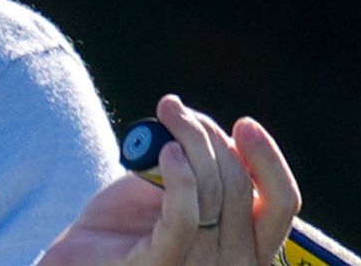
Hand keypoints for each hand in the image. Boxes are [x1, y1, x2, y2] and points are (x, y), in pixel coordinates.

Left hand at [39, 94, 300, 264]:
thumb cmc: (127, 224)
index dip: (269, 160)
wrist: (79, 257)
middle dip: (211, 136)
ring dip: (189, 140)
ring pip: (212, 191)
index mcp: (246, 246)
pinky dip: (180, 178)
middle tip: (175, 109)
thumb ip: (204, 167)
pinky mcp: (161, 265)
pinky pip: (183, 219)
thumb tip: (217, 131)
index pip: (281, 202)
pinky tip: (166, 151)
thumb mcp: (174, 188)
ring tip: (166, 114)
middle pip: (240, 186)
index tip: (244, 124)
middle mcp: (233, 263)